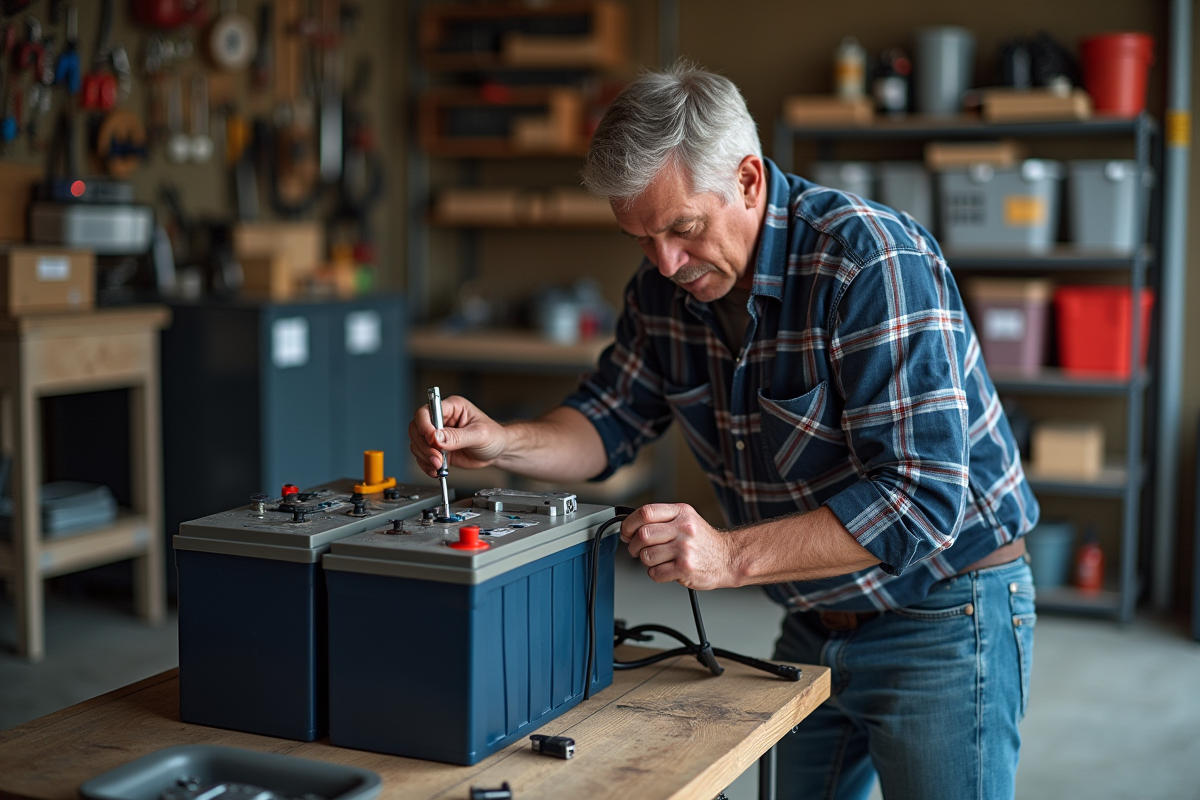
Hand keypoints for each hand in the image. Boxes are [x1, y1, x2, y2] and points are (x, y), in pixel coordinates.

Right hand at [408, 394, 507, 477]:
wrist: (498, 451)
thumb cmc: (494, 436)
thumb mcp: (479, 435)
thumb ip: (457, 436)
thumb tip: (436, 438)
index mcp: (452, 407)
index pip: (426, 412)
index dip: (424, 426)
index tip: (432, 441)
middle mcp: (442, 419)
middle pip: (417, 428)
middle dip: (424, 446)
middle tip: (436, 459)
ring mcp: (437, 435)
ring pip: (417, 443)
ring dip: (424, 457)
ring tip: (438, 467)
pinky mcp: (437, 449)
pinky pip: (422, 456)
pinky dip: (425, 465)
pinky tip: (435, 470)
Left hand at [621, 503, 736, 589]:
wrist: (728, 558)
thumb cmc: (703, 542)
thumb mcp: (686, 519)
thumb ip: (662, 519)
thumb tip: (631, 526)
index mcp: (681, 512)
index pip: (645, 512)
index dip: (629, 524)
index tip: (626, 532)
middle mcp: (683, 528)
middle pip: (642, 535)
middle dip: (633, 546)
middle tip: (637, 550)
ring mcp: (684, 548)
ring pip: (646, 556)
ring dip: (646, 561)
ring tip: (659, 560)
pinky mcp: (685, 568)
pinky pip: (655, 573)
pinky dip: (655, 574)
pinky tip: (666, 569)